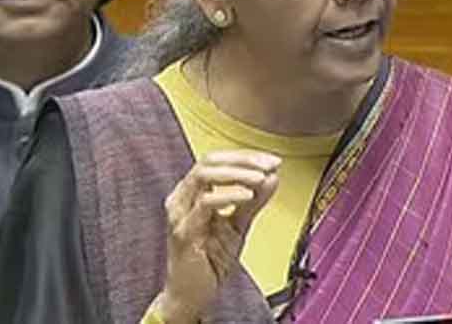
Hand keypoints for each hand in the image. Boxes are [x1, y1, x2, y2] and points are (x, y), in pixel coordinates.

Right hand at [152, 150, 280, 322]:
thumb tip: (271, 176)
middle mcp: (182, 198)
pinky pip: (204, 205)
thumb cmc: (208, 261)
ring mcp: (179, 214)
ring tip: (261, 177)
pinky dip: (228, 196)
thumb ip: (253, 201)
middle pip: (209, 161)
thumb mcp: (238, 225)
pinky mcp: (183, 232)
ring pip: (204, 176)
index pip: (217, 160)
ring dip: (237, 173)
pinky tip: (248, 196)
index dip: (245, 156)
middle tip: (269, 164)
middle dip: (243, 160)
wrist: (193, 295)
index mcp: (193, 192)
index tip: (272, 161)